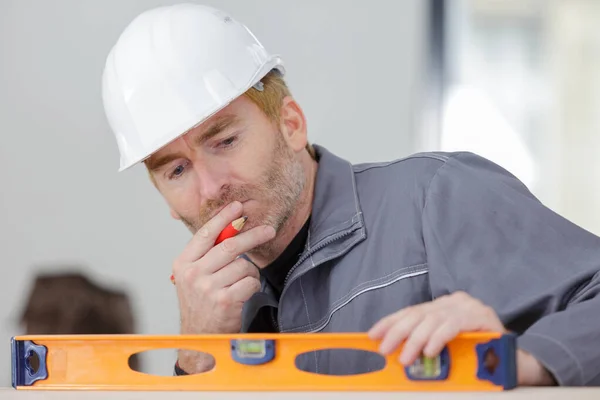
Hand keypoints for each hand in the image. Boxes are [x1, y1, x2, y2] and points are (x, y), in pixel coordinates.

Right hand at [172, 201, 275, 372]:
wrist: (199, 337)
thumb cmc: (201, 303)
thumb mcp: (194, 276)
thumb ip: (209, 254)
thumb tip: (234, 226)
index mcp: (183, 263)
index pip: (206, 233)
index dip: (224, 218)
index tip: (238, 207)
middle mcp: (192, 274)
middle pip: (230, 246)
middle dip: (253, 235)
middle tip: (269, 230)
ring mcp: (207, 288)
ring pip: (243, 266)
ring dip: (250, 273)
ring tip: (242, 283)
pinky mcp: (224, 300)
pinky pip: (250, 283)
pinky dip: (253, 286)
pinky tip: (243, 294)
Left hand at [367, 291, 555, 385]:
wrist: (515, 362)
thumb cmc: (477, 356)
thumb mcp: (444, 347)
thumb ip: (423, 343)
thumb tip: (394, 350)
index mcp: (443, 306)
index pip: (411, 311)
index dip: (390, 322)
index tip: (373, 334)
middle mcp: (454, 301)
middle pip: (418, 314)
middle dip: (397, 332)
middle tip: (384, 349)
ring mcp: (469, 306)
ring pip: (433, 320)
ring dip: (415, 341)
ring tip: (406, 358)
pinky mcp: (481, 316)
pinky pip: (453, 325)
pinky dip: (438, 338)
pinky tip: (429, 350)